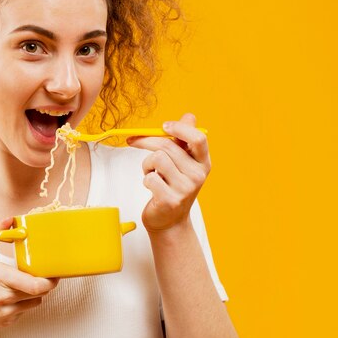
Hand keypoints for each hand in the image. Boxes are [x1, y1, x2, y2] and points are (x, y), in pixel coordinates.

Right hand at [0, 217, 58, 330]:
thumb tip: (9, 219)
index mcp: (0, 277)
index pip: (35, 285)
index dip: (50, 280)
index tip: (54, 272)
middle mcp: (4, 297)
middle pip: (39, 292)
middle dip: (46, 283)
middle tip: (48, 274)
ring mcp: (6, 312)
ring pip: (35, 302)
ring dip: (36, 293)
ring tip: (28, 283)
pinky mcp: (7, 321)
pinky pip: (25, 310)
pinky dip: (25, 302)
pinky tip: (14, 295)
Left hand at [127, 113, 210, 232]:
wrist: (170, 221)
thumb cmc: (174, 187)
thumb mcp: (183, 163)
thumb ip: (184, 140)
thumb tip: (189, 116)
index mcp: (203, 162)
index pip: (198, 138)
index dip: (179, 128)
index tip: (163, 126)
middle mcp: (198, 175)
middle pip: (167, 146)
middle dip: (146, 141)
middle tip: (134, 141)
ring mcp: (185, 189)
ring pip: (156, 159)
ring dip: (147, 164)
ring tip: (152, 173)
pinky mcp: (170, 200)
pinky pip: (150, 178)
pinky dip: (146, 179)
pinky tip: (152, 187)